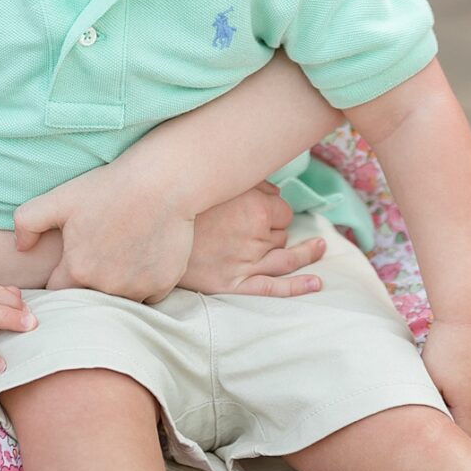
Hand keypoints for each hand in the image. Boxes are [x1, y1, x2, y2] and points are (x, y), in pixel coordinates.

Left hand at [14, 165, 193, 302]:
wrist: (162, 181)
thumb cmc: (109, 186)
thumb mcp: (60, 198)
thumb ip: (27, 222)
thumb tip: (20, 248)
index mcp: (77, 270)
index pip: (58, 292)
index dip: (60, 279)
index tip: (67, 266)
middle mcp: (106, 288)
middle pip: (89, 300)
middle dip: (87, 287)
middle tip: (96, 258)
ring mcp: (137, 289)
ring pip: (120, 301)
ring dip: (117, 288)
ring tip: (120, 259)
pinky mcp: (163, 284)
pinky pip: (148, 296)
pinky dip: (144, 284)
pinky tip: (144, 258)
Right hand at [181, 183, 325, 297]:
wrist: (152, 228)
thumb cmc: (187, 201)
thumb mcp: (222, 182)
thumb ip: (254, 183)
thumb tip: (277, 193)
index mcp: (257, 209)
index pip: (283, 212)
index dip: (275, 210)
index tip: (260, 209)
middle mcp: (256, 237)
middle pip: (281, 235)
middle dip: (275, 230)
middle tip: (255, 225)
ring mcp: (246, 263)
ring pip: (283, 257)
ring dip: (304, 253)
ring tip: (319, 247)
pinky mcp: (233, 284)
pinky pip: (271, 288)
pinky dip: (296, 288)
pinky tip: (316, 283)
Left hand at [421, 317, 470, 444]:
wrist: (469, 321)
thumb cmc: (444, 349)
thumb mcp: (430, 380)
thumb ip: (432, 408)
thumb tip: (431, 426)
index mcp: (470, 408)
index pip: (466, 443)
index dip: (451, 448)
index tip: (437, 447)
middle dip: (465, 444)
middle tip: (445, 440)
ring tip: (460, 427)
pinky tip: (469, 410)